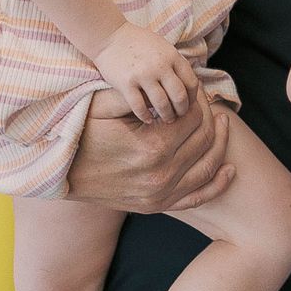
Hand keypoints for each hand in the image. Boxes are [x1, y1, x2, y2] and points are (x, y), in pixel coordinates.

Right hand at [67, 87, 231, 212]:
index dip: (199, 98)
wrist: (60, 173)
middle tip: (210, 103)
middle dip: (210, 116)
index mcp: (152, 145)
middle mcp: (162, 174)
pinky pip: (198, 197)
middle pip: (203, 139)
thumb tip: (168, 84)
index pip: (192, 116)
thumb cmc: (79, 133)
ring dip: (220, 143)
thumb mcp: (102, 105)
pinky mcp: (157, 206)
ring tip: (223, 125)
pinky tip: (230, 169)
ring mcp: (161, 194)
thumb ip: (137, 94)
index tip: (197, 88)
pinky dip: (218, 183)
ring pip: (208, 166)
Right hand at [96, 23, 199, 123]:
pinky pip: (139, 107)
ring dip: (167, 115)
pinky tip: (147, 119)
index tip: (189, 103)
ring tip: (166, 119)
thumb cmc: (138, 42)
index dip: (193, 97)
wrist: (109, 36)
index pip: (191, 82)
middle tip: (179, 115)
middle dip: (182, 110)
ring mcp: (143, 75)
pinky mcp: (126, 83)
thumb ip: (175, 63)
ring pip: (162, 104)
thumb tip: (190, 84)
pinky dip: (145, 116)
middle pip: (179, 96)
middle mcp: (160, 66)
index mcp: (172, 56)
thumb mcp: (162, 46)